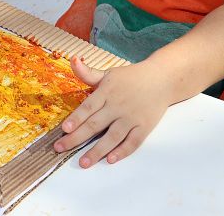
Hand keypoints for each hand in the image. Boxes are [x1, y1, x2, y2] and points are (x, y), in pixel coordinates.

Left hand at [53, 56, 170, 167]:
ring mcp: (132, 117)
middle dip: (76, 138)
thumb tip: (72, 60)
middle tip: (60, 148)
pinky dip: (122, 151)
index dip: (76, 118)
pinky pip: (133, 142)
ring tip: (83, 162)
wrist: (163, 78)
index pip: (89, 107)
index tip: (64, 129)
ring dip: (97, 151)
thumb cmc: (132, 77)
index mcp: (108, 91)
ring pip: (113, 137)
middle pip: (95, 124)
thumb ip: (88, 73)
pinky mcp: (145, 126)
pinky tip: (110, 159)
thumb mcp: (109, 73)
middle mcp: (118, 105)